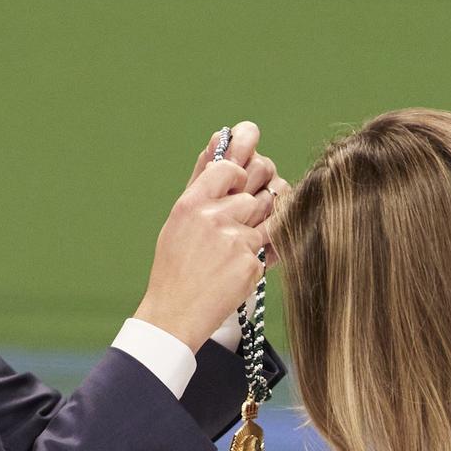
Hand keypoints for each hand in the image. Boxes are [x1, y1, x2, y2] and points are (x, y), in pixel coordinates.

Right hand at [136, 124, 281, 349]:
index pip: (231, 166)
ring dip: (267, 222)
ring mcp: (235, 241)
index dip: (243, 170)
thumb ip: (204, 182)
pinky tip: (248, 260)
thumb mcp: (179, 220)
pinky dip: (268, 250)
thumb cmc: (175, 265)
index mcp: (191, 203)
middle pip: (258, 190)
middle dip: (261, 198)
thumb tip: (222, 138)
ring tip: (247, 238)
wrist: (175, 313)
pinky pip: (276, 243)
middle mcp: (213, 218)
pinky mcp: (252, 264)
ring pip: (272, 213)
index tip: (241, 183)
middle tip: (252, 212)